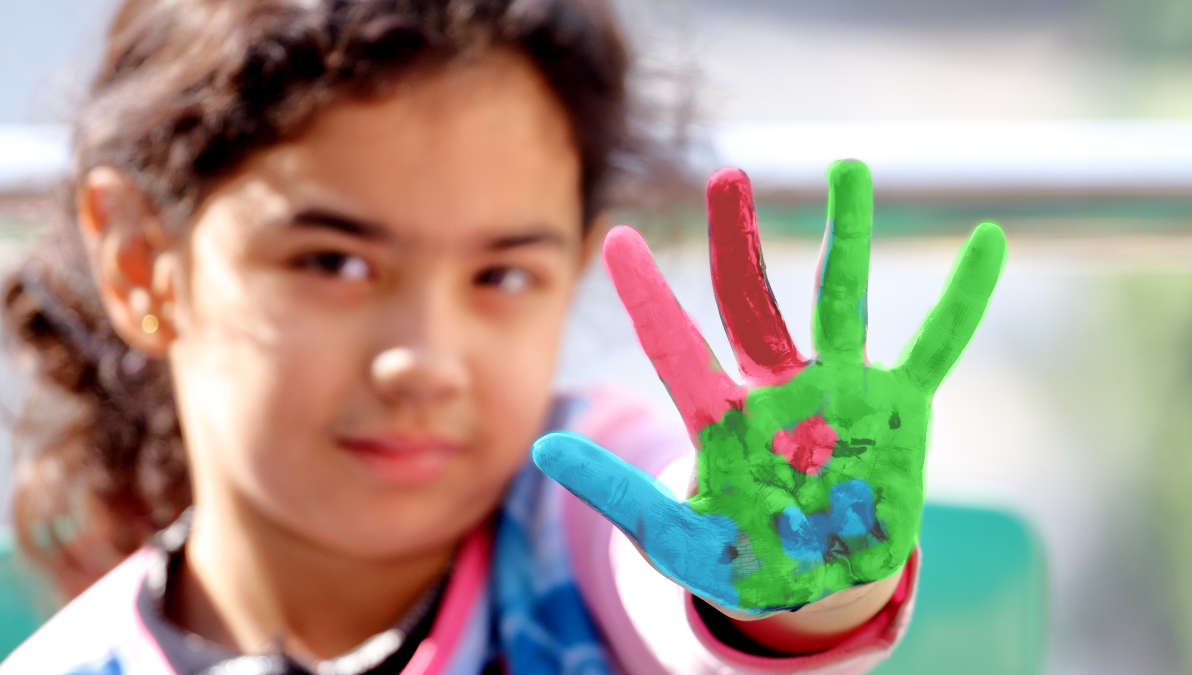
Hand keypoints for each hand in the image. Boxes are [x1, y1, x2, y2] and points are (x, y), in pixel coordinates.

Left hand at [534, 161, 1005, 614]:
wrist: (819, 577)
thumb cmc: (742, 555)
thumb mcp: (674, 537)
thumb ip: (617, 494)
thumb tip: (539, 451)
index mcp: (724, 418)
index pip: (677, 348)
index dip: (648, 298)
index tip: (615, 240)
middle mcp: (780, 388)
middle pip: (754, 304)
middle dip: (739, 243)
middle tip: (725, 174)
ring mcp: (842, 390)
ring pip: (842, 301)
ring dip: (848, 238)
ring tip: (852, 168)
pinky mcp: (899, 406)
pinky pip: (935, 345)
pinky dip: (962, 300)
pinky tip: (988, 242)